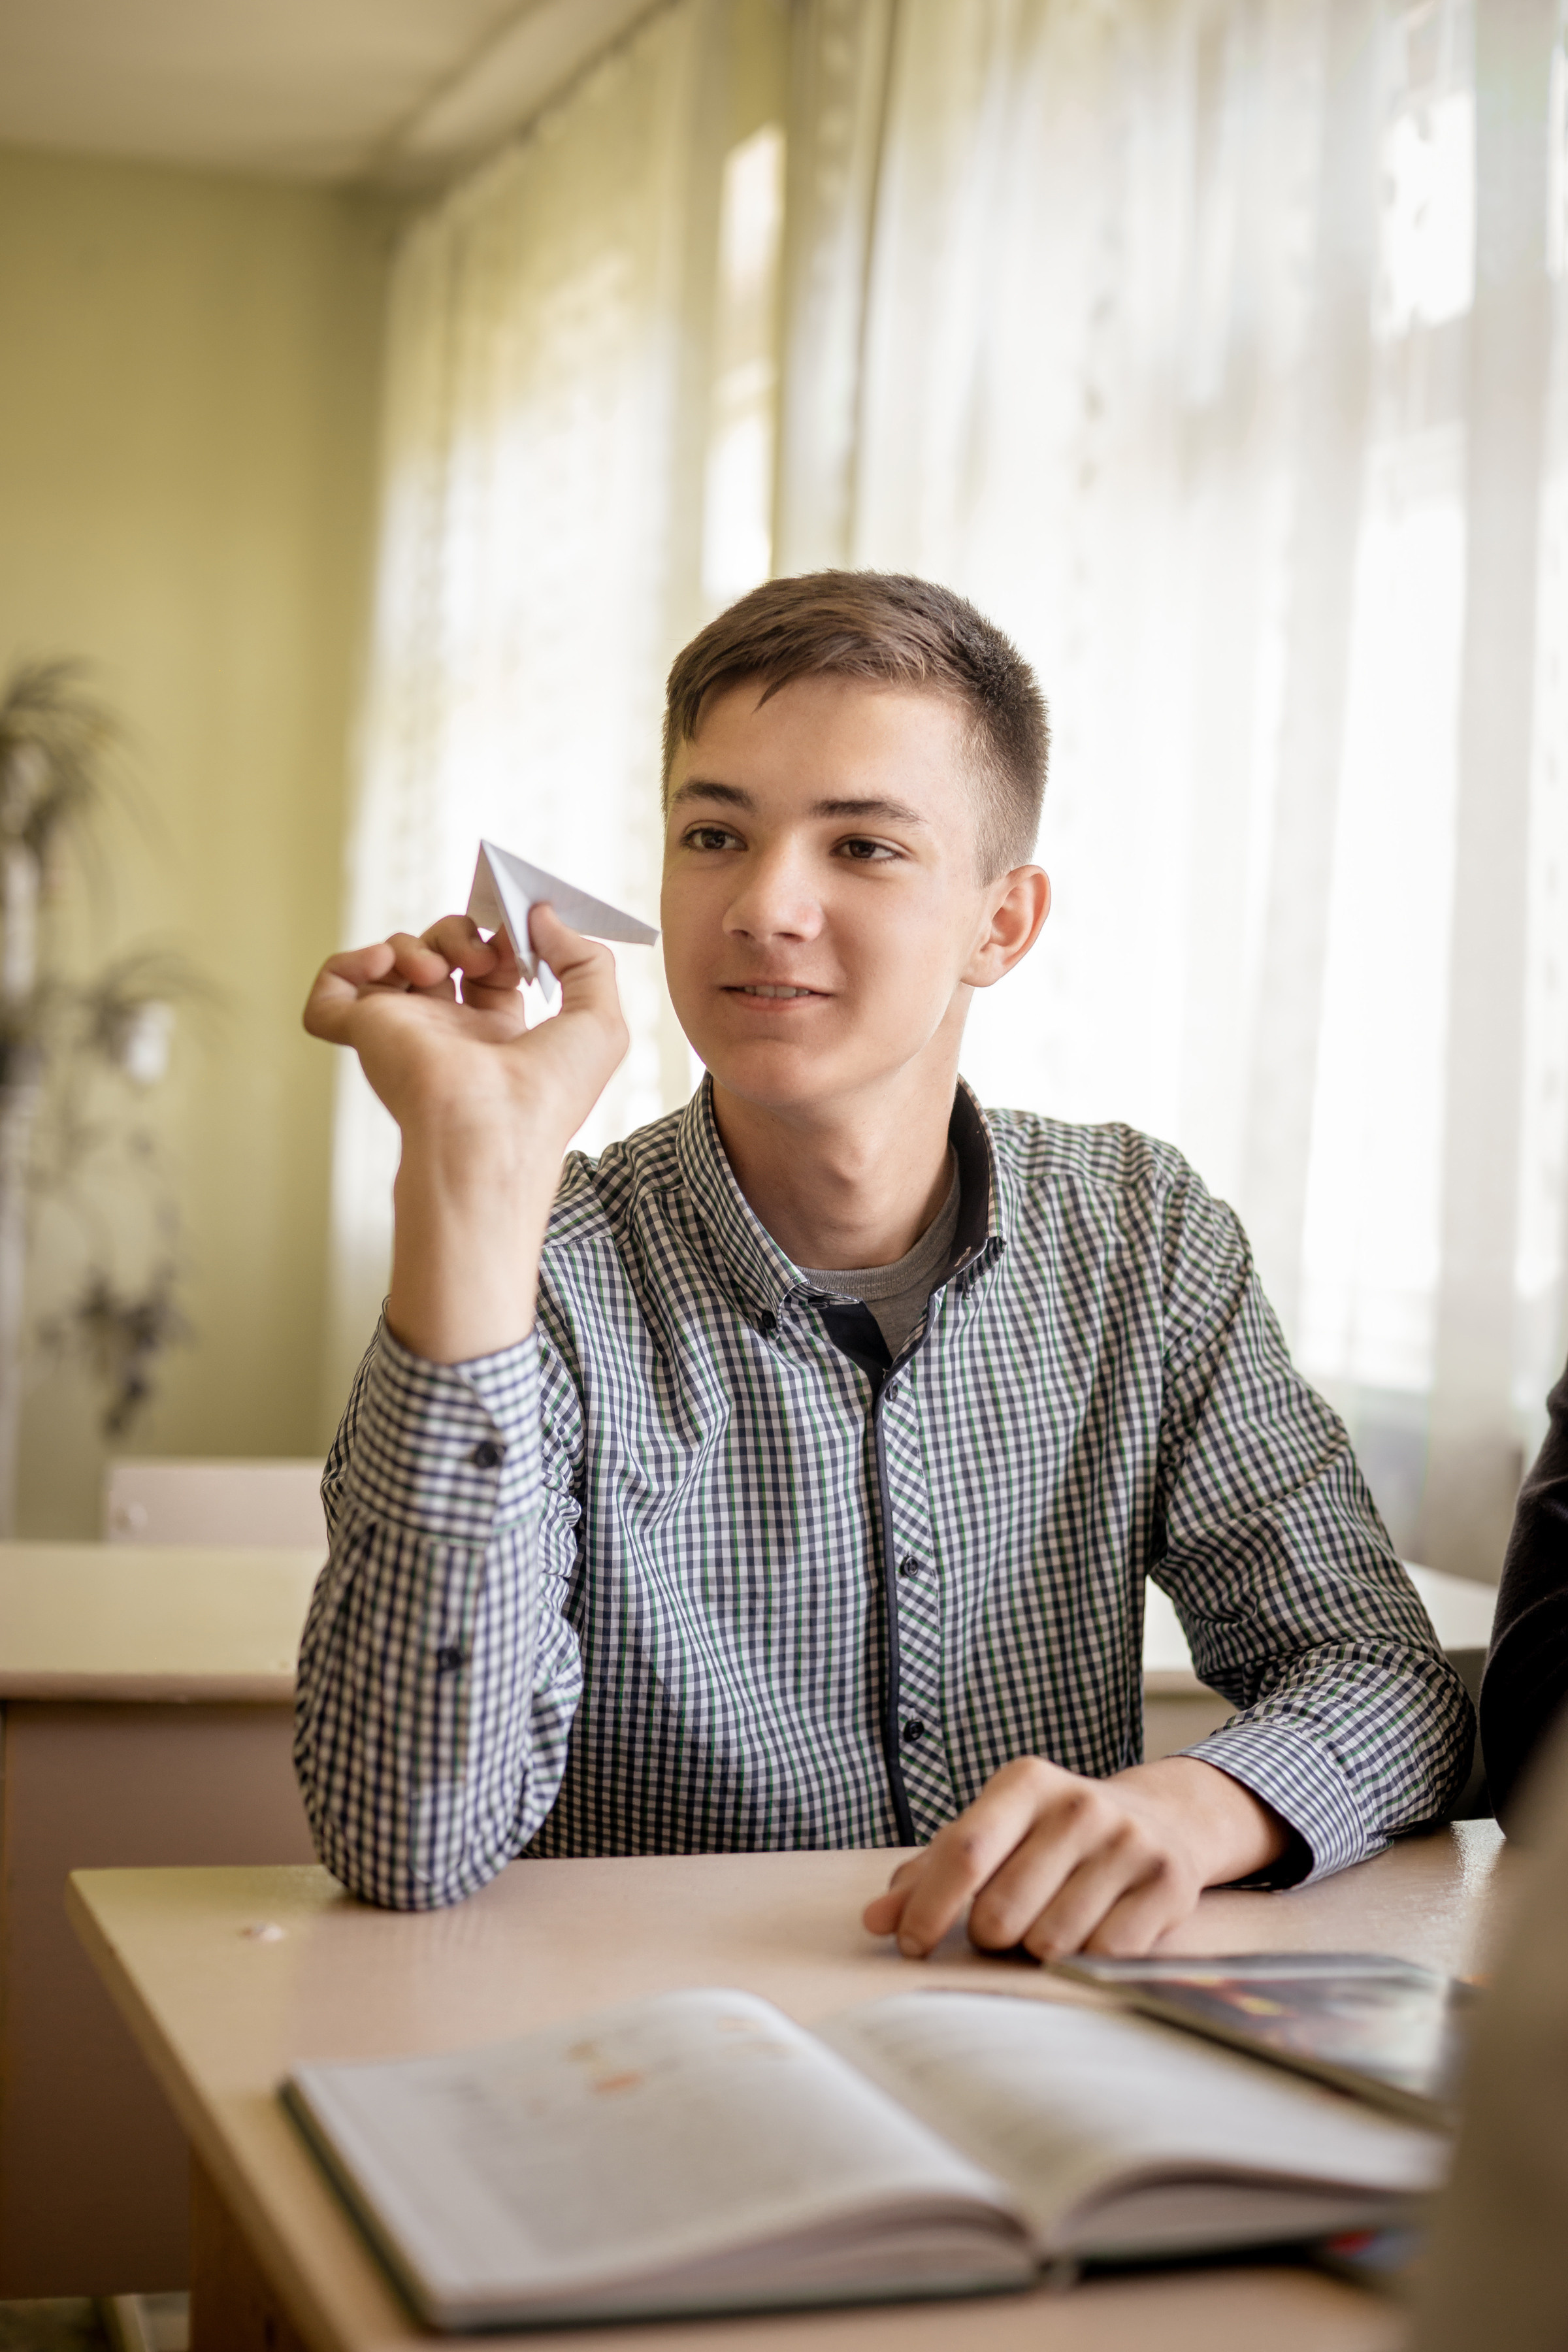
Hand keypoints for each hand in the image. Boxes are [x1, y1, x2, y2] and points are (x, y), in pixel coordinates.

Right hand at [303, 905, 625, 1146]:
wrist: (494, 1129)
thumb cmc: (550, 1093)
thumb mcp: (601, 1022)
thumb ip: (586, 959)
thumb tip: (543, 915)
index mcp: (500, 1034)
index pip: (491, 967)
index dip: (504, 936)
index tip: (520, 930)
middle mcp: (448, 1032)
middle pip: (441, 955)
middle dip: (461, 932)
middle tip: (482, 954)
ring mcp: (403, 1031)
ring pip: (393, 961)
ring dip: (417, 943)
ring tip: (439, 971)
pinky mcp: (364, 1032)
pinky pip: (331, 991)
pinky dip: (348, 963)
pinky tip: (385, 967)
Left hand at [863, 1755, 1287, 1961]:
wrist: (1162, 1820)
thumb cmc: (1051, 1836)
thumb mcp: (993, 1834)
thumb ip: (929, 1874)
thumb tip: (876, 1919)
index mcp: (1026, 1783)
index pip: (964, 1853)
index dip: (929, 1909)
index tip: (910, 1944)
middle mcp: (1080, 1805)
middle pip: (1002, 1911)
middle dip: (988, 1936)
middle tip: (1000, 1928)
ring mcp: (1128, 1844)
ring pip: (1051, 1942)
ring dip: (1037, 1952)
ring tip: (1046, 1925)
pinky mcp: (1167, 1885)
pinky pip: (1104, 1956)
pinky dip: (1086, 1962)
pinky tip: (1090, 1934)